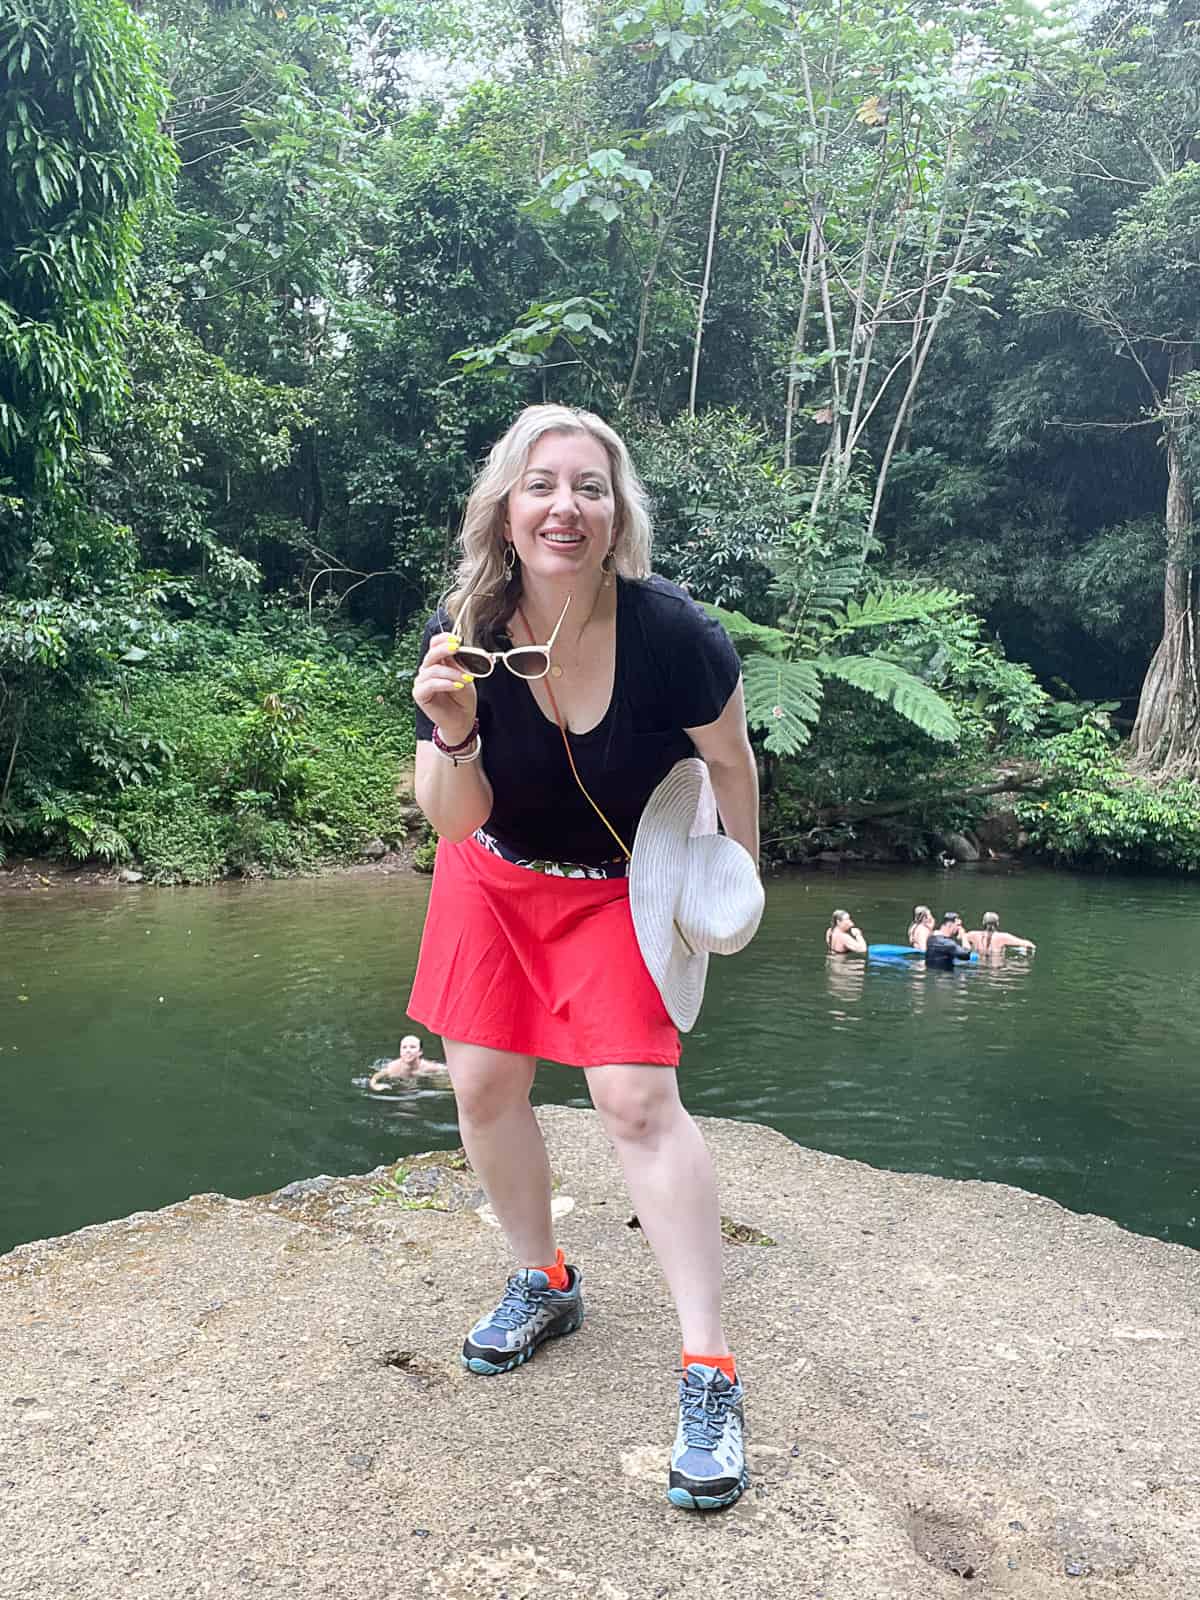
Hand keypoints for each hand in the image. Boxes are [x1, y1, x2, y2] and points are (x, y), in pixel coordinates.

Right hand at [412, 629, 477, 746]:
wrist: (461, 720)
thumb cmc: (463, 699)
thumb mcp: (465, 676)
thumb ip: (459, 664)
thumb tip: (458, 651)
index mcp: (438, 662)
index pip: (435, 644)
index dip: (444, 639)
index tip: (457, 639)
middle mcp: (427, 670)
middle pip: (431, 653)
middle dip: (445, 649)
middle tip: (457, 649)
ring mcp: (422, 682)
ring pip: (434, 670)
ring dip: (452, 673)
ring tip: (466, 679)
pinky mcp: (419, 694)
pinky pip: (430, 684)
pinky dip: (444, 683)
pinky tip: (456, 686)